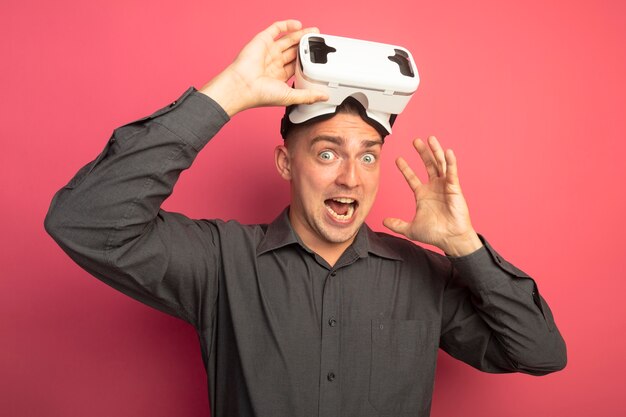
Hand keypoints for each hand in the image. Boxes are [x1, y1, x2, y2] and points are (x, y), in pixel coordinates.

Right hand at [199, 20, 327, 116]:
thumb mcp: (290, 96)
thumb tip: (324, 96)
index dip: (308, 60)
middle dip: (306, 46)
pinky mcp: (263, 40)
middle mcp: (274, 63)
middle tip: (319, 41)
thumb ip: (308, 96)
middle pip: (294, 51)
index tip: (320, 58)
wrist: (243, 86)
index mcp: (279, 76)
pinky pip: (276, 29)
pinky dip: (287, 25)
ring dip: (301, 35)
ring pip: (288, 40)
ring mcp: (268, 51)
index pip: (297, 65)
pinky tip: (299, 25)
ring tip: (314, 32)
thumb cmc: (260, 94)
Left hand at [383, 136, 482, 256]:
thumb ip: (397, 224)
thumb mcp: (411, 229)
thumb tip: (384, 222)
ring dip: (435, 151)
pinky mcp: (455, 188)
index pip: (412, 178)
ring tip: (430, 138)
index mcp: (423, 195)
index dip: (405, 168)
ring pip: (439, 164)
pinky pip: (452, 173)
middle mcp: (434, 188)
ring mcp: (445, 187)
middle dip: (422, 153)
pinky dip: (450, 162)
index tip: (397, 158)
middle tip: (415, 140)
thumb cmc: (435, 234)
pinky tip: (447, 152)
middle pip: (427, 165)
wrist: (450, 239)